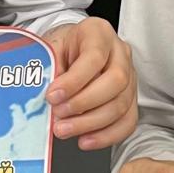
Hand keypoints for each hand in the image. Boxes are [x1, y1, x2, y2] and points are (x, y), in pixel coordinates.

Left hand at [43, 17, 135, 148]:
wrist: (73, 48)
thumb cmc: (62, 47)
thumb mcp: (51, 48)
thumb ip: (48, 67)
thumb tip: (42, 95)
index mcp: (98, 33)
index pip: (94, 57)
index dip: (74, 81)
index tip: (53, 96)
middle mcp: (119, 53)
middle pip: (115, 81)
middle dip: (84, 103)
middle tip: (58, 116)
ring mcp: (130, 76)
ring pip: (121, 104)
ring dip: (91, 123)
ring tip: (64, 130)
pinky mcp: (131, 99)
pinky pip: (127, 121)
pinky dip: (106, 136)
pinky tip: (85, 140)